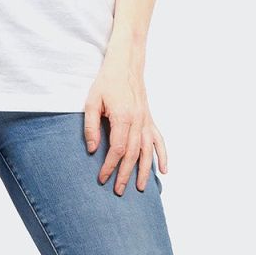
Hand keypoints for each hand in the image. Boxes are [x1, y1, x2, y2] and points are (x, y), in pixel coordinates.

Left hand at [83, 44, 167, 195]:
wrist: (125, 64)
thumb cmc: (106, 82)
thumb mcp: (91, 102)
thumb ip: (90, 127)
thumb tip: (92, 149)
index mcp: (123, 117)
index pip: (118, 149)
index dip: (110, 166)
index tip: (102, 178)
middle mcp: (138, 121)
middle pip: (133, 154)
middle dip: (125, 174)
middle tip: (118, 191)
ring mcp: (146, 120)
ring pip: (148, 151)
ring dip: (145, 171)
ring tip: (141, 188)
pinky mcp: (149, 119)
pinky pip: (159, 140)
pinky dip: (163, 155)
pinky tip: (164, 170)